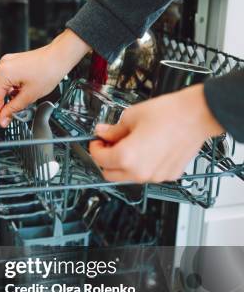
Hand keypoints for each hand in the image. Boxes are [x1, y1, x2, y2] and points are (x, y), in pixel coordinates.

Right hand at [0, 29, 89, 126]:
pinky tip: (19, 91)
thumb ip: (14, 109)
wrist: (59, 57)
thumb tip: (4, 118)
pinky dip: (8, 86)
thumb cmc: (48, 71)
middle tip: (9, 112)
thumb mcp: (30, 95)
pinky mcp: (12, 61)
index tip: (4, 119)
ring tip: (18, 100)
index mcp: (5, 72)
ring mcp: (7, 62)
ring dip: (4, 94)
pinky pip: (4, 77)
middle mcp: (3, 65)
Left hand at [89, 84, 223, 182]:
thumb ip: (113, 129)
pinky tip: (148, 148)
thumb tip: (104, 133)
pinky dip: (143, 165)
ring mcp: (155, 176)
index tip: (97, 141)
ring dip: (124, 164)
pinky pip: (148, 174)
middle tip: (109, 144)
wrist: (197, 115)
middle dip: (106, 160)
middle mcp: (140, 172)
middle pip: (111, 175)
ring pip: (130, 176)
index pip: (99, 159)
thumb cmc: (169, 114)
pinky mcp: (168, 175)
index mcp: (126, 157)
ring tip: (131, 144)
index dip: (95, 148)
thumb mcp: (131, 116)